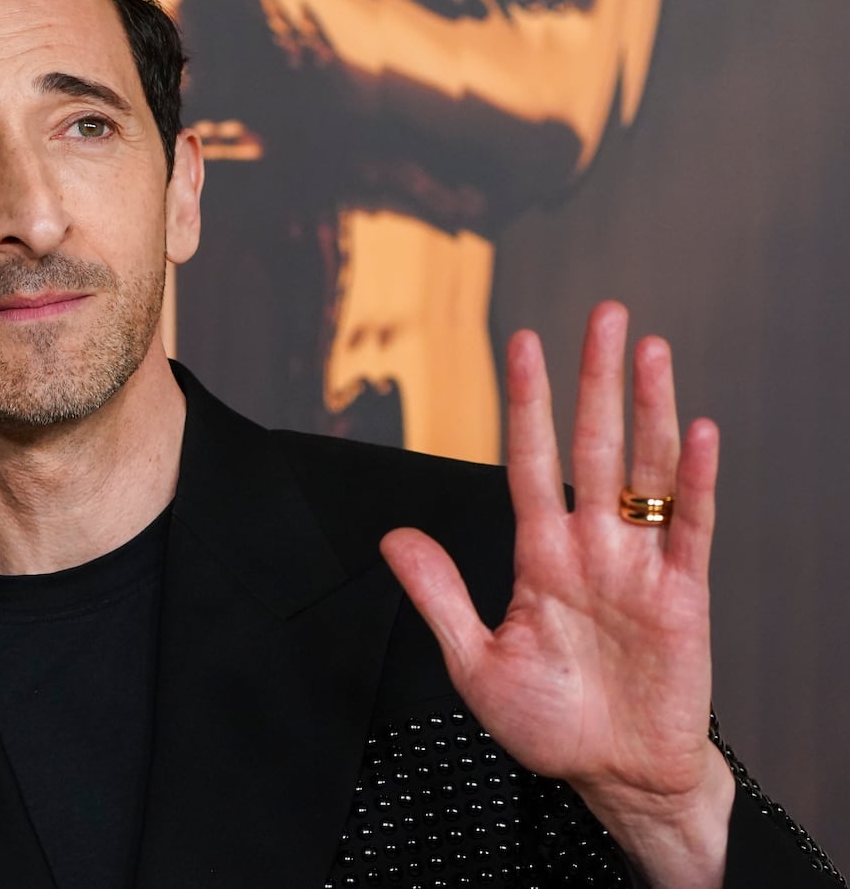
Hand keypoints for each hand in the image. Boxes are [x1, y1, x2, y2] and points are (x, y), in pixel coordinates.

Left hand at [379, 301, 733, 888]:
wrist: (613, 778)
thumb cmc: (550, 724)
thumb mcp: (475, 661)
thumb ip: (439, 596)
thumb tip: (392, 536)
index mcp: (540, 557)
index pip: (529, 462)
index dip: (527, 403)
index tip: (522, 343)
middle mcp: (592, 547)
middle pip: (596, 446)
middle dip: (595, 380)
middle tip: (603, 313)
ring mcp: (640, 567)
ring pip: (646, 472)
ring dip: (649, 409)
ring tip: (648, 349)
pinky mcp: (684, 598)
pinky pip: (691, 530)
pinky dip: (695, 482)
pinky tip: (698, 432)